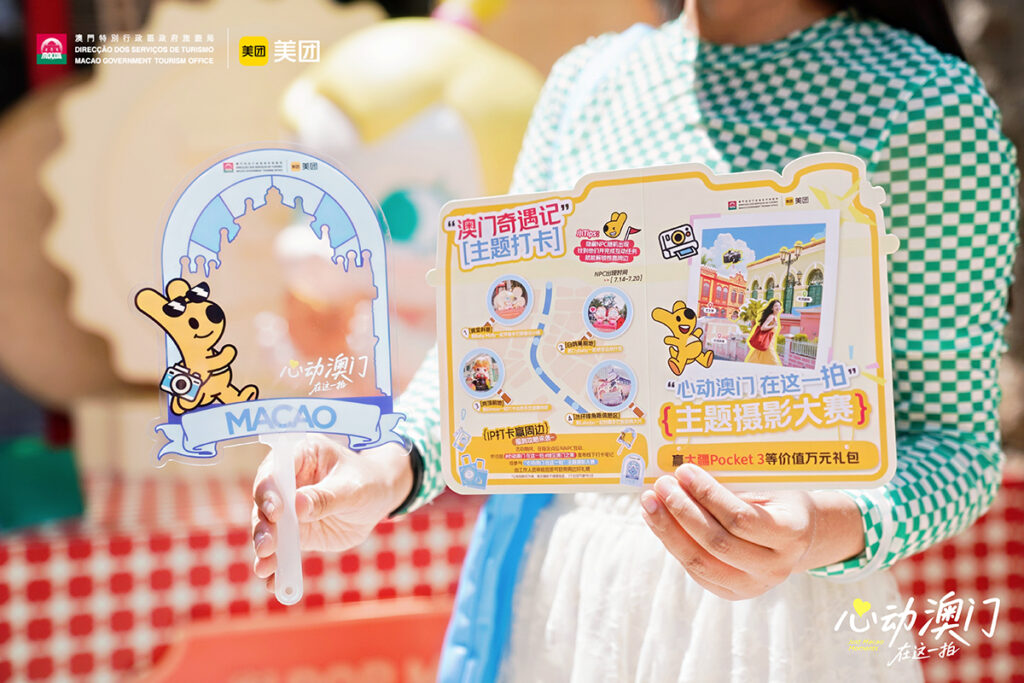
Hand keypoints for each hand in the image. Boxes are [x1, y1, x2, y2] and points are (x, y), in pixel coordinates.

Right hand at [251, 434, 412, 590]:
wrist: (379, 498)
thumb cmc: (368, 482)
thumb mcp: (353, 488)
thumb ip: (326, 497)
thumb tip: (297, 506)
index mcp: (299, 456)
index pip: (274, 473)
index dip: (270, 493)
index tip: (276, 514)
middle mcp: (285, 482)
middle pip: (263, 504)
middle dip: (263, 527)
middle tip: (267, 547)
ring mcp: (286, 509)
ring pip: (267, 529)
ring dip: (265, 550)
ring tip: (265, 569)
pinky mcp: (293, 532)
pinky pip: (281, 550)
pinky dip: (278, 567)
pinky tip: (276, 583)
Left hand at [640, 464, 863, 600]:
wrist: (798, 535)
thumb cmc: (778, 501)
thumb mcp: (769, 487)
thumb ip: (734, 485)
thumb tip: (682, 473)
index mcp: (791, 533)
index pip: (740, 518)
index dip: (708, 494)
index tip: (683, 470)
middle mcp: (776, 566)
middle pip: (716, 542)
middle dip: (682, 511)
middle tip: (661, 484)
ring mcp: (753, 585)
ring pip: (699, 561)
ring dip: (668, 529)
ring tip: (649, 502)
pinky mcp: (732, 592)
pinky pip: (695, 569)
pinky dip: (672, 542)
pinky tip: (656, 519)